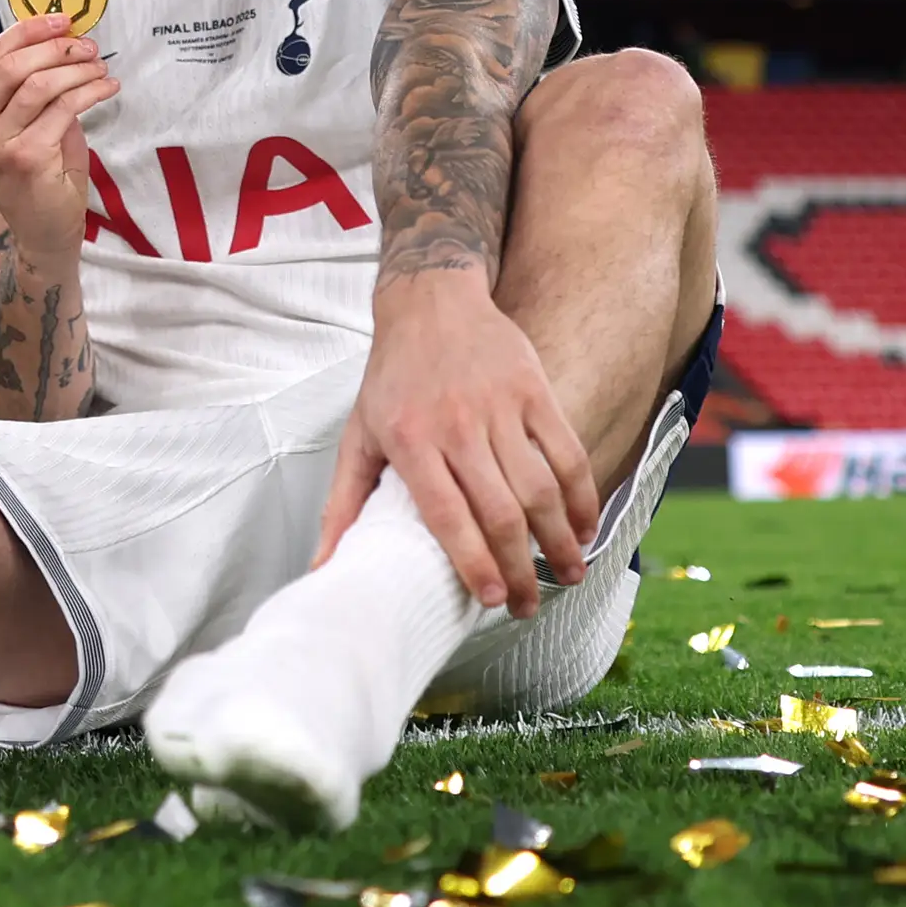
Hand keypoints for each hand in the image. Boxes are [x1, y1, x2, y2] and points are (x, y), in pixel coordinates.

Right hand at [0, 13, 120, 254]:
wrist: (44, 232)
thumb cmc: (40, 174)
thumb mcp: (26, 124)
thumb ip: (31, 86)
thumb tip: (63, 40)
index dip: (28, 31)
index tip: (62, 21)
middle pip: (11, 66)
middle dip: (54, 48)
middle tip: (87, 46)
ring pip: (38, 84)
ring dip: (76, 69)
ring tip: (99, 68)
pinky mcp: (26, 157)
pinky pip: (64, 108)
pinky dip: (91, 92)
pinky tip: (107, 88)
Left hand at [315, 274, 596, 616]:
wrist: (429, 302)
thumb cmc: (391, 378)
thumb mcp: (358, 436)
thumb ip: (343, 505)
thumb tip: (322, 567)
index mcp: (409, 441)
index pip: (445, 515)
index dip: (471, 562)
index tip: (491, 599)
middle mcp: (455, 424)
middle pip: (499, 512)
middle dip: (520, 569)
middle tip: (527, 604)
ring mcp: (499, 406)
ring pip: (539, 488)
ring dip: (559, 541)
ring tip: (568, 575)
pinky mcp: (533, 390)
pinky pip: (567, 453)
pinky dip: (582, 496)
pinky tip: (583, 527)